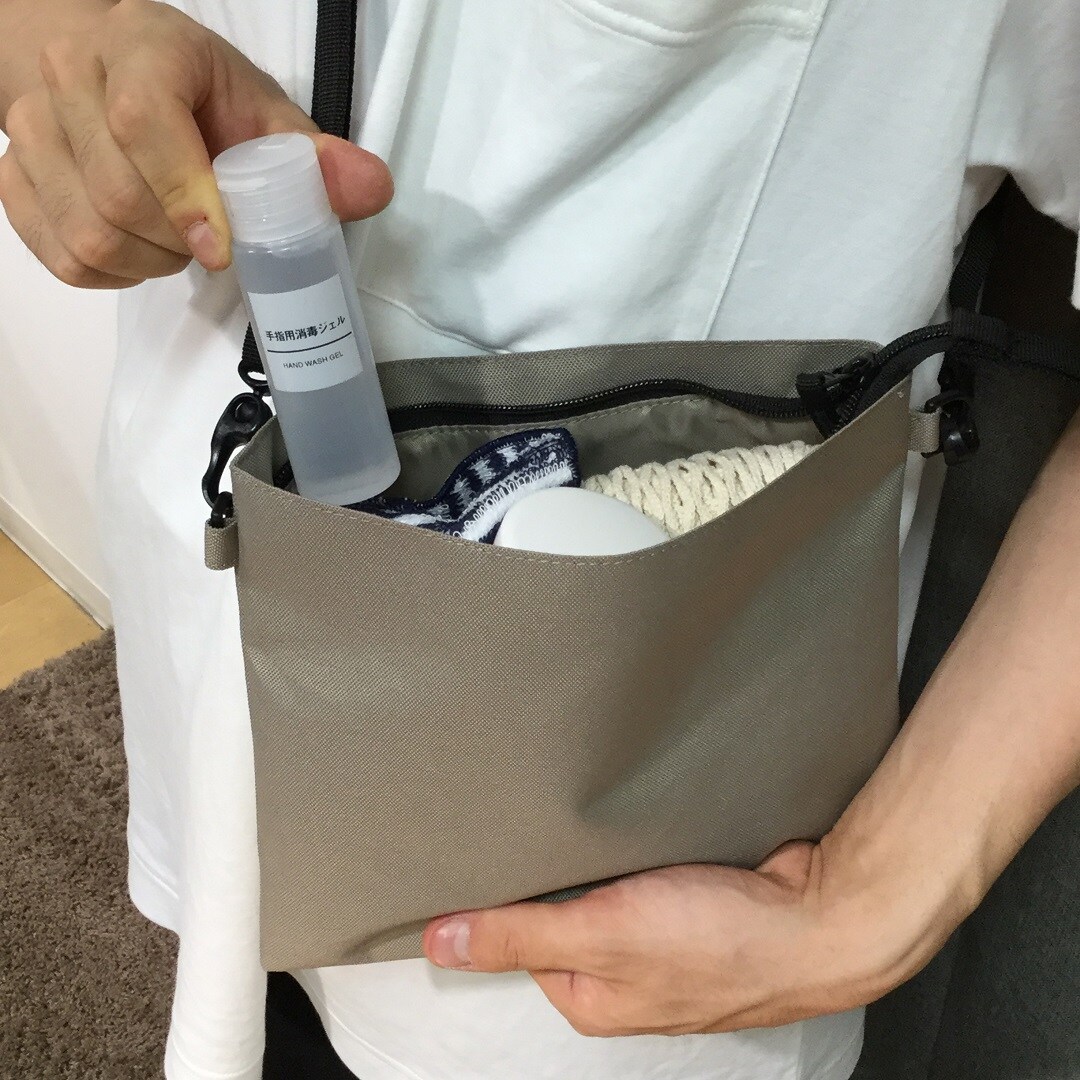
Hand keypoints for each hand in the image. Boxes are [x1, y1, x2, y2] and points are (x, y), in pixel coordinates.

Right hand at [0, 0, 391, 288]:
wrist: (104, 70)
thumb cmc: (193, 94)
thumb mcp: (260, 110)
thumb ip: (314, 156)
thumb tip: (373, 188)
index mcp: (139, 48)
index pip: (143, 122)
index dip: (186, 195)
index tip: (221, 248)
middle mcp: (69, 78)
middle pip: (118, 195)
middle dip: (181, 240)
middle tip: (214, 237)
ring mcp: (29, 130)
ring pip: (88, 235)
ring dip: (149, 262)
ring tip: (178, 240)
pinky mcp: (14, 180)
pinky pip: (63, 258)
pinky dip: (113, 275)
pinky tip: (140, 251)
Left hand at [422, 839, 951, 1036]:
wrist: (827, 918)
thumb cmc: (722, 941)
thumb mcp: (603, 933)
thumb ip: (520, 934)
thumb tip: (438, 945)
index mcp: (591, 996)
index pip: (521, 940)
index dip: (503, 895)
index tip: (492, 846)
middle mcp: (625, 974)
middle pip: (565, 912)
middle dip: (557, 868)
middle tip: (546, 815)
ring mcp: (665, 939)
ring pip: (609, 887)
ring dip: (603, 851)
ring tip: (595, 808)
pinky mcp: (697, 903)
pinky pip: (650, 870)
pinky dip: (642, 846)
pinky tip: (643, 819)